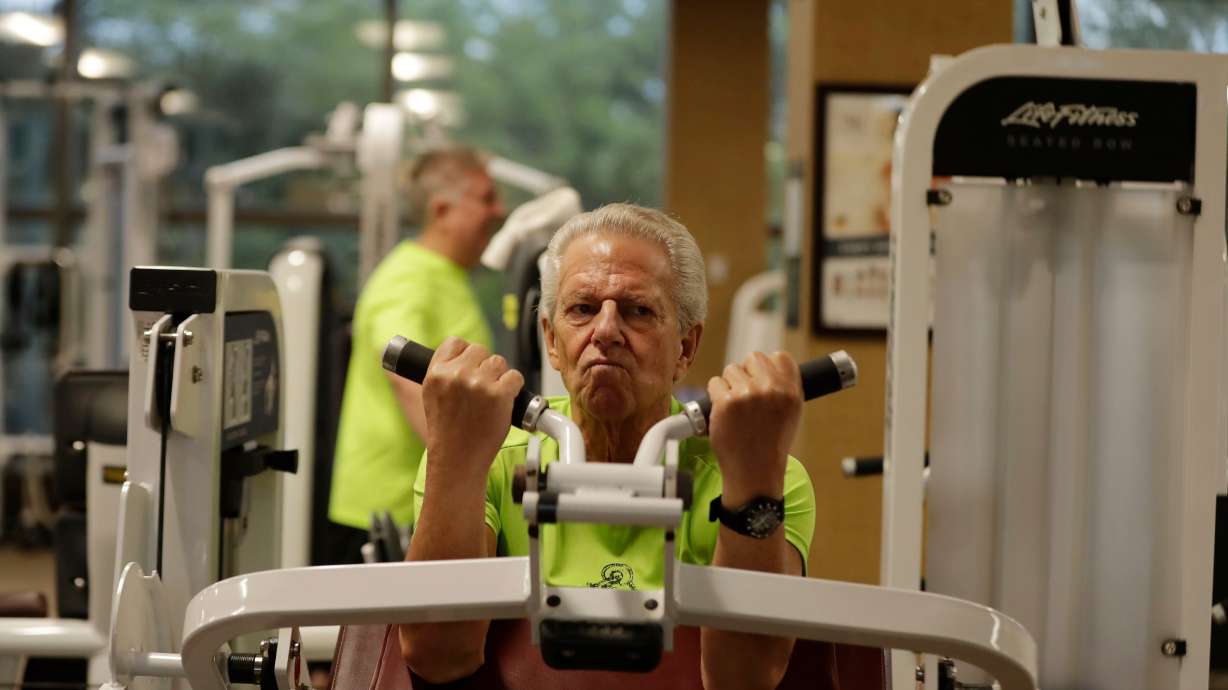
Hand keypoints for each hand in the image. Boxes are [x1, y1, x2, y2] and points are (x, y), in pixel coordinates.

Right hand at [422, 337, 523, 478]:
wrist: (457, 459)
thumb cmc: (447, 432)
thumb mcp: (431, 396)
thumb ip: (444, 372)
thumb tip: (463, 353)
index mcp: (436, 373)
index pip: (456, 342)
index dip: (466, 354)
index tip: (470, 367)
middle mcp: (456, 375)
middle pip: (480, 350)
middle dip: (484, 367)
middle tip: (481, 390)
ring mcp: (478, 384)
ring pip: (499, 362)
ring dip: (500, 377)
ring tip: (490, 399)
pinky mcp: (499, 395)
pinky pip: (515, 376)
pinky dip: (514, 388)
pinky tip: (503, 402)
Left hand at [706, 351, 801, 502]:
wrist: (754, 470)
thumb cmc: (771, 444)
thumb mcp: (792, 413)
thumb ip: (783, 386)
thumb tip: (768, 364)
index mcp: (790, 391)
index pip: (780, 356)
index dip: (768, 367)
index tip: (762, 379)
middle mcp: (771, 389)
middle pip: (753, 358)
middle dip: (747, 373)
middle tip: (746, 394)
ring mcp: (747, 394)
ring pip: (731, 369)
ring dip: (729, 384)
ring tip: (736, 407)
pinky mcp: (725, 402)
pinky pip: (714, 383)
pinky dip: (715, 396)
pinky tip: (724, 412)